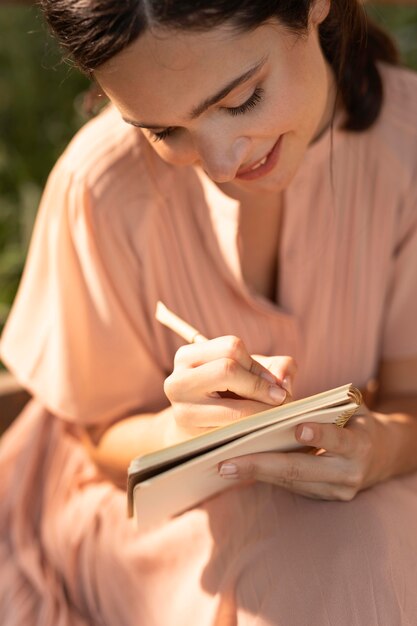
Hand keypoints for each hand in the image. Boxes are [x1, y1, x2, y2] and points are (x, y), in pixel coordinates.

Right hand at [164, 335, 295, 439]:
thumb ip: (277, 367)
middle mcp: (177, 380)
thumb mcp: (249, 373)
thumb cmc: (229, 395)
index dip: (257, 365)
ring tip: (277, 414)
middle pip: (227, 369)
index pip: (230, 348)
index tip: (274, 382)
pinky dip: (254, 429)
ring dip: (263, 411)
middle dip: (260, 385)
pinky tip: (263, 428)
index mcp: (187, 356)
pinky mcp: (192, 437)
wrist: (197, 432)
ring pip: (232, 407)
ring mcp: (181, 410)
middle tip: (281, 398)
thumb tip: (284, 381)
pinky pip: (233, 432)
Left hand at [218, 405, 390, 500]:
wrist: (381, 454)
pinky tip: (241, 469)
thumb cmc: (356, 421)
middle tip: (227, 463)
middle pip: (300, 470)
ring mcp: (335, 490)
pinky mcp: (323, 498)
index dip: (319, 435)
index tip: (298, 429)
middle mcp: (348, 473)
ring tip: (225, 466)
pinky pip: (291, 486)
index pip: (339, 441)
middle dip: (261, 465)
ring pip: (290, 481)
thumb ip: (322, 405)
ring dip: (255, 473)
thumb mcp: (349, 407)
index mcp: (359, 445)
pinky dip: (266, 476)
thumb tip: (279, 397)